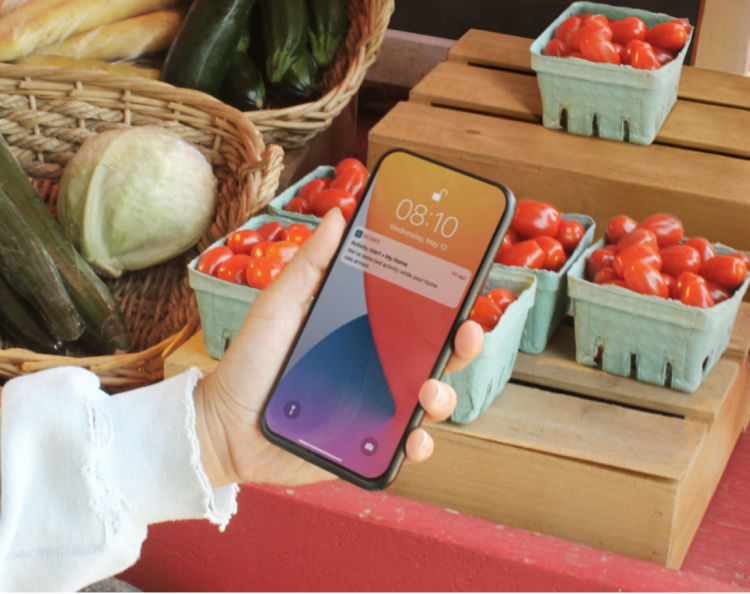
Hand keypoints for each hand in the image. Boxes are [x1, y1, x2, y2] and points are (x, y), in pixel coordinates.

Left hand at [195, 208, 482, 487]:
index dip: (445, 305)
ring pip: (429, 404)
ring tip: (428, 392)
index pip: (415, 318)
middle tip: (467, 332)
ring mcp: (375, 410)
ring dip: (443, 397)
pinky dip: (418, 446)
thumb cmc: (252, 361)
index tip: (463, 286)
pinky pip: (404, 449)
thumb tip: (338, 215)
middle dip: (463, 347)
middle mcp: (376, 371)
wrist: (225, 424)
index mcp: (363, 335)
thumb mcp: (279, 305)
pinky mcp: (366, 447)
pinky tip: (412, 438)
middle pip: (435, 358)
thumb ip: (310, 264)